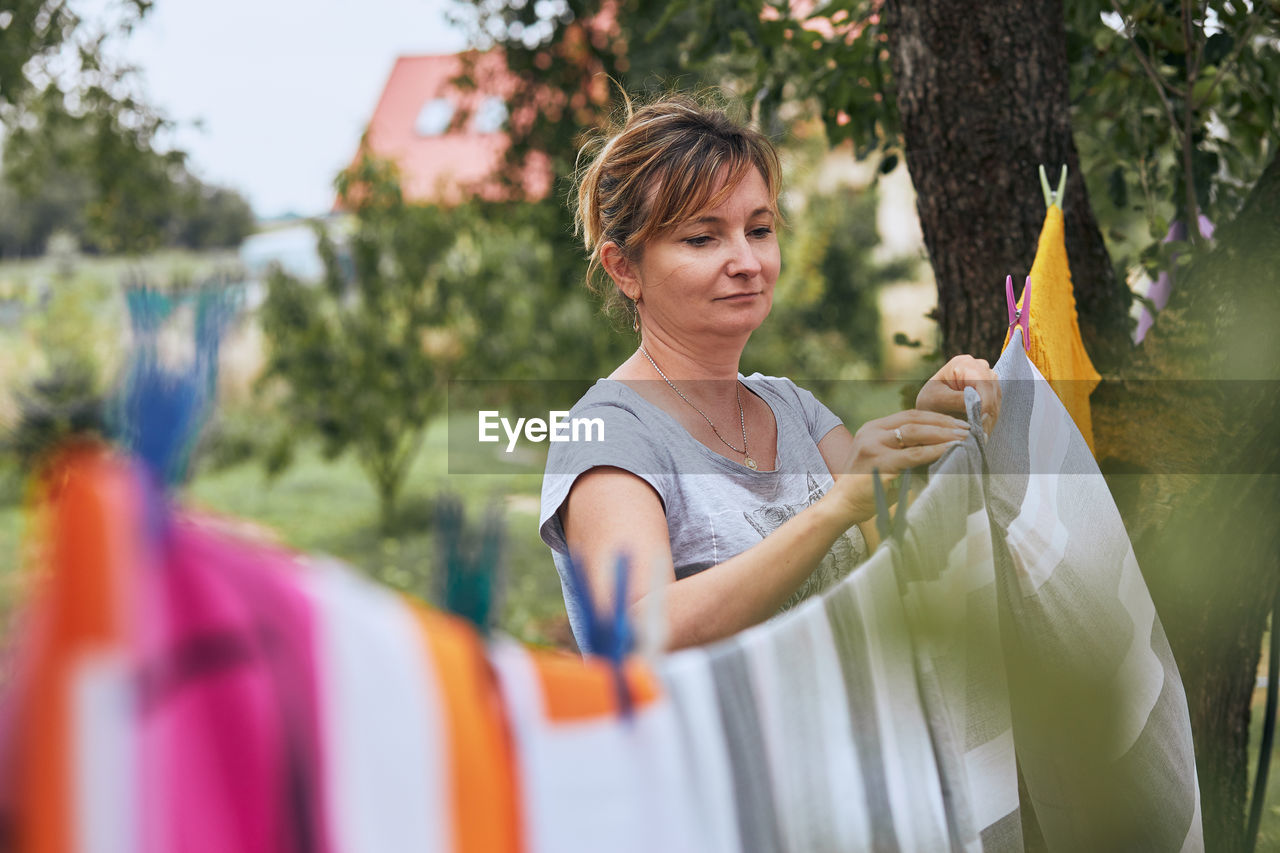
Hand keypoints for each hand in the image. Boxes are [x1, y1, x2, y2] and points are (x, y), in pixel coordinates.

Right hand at [825, 409, 971, 524]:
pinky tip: (951, 450)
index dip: (935, 417)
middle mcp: (871, 432)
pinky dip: (935, 450)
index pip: (909, 415)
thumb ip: (903, 451)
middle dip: (943, 423)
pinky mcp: (879, 462)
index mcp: (873, 428)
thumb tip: (940, 446)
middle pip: (913, 419)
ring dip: (942, 433)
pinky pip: (913, 454)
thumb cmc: (867, 488)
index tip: (957, 422)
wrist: (842, 506)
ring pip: (915, 432)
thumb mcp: (884, 460)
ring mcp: (873, 446)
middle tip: (966, 429)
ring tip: (963, 438)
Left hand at [916, 355, 1000, 433]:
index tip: (979, 421)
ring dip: (989, 420)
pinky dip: (989, 421)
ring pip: (996, 400)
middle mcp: (978, 366)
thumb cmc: (929, 401)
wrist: (929, 406)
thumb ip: (957, 400)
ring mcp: (987, 378)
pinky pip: (996, 407)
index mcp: (963, 363)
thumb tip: (978, 405)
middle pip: (992, 391)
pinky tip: (981, 432)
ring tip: (980, 437)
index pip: (982, 381)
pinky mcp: (990, 391)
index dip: (984, 402)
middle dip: (987, 414)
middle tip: (980, 435)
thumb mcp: (937, 400)